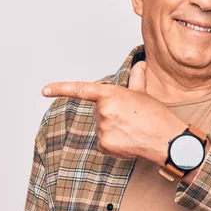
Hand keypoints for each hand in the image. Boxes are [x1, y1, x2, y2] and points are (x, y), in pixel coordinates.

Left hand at [41, 61, 185, 164]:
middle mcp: (103, 110)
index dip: (61, 89)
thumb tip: (139, 65)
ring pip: (100, 129)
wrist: (166, 138)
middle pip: (97, 113)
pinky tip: (129, 141)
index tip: (45, 90)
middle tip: (130, 118)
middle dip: (110, 115)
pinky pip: (103, 144)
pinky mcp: (105, 144)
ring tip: (132, 130)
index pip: (82, 90)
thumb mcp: (144, 94)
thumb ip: (136, 79)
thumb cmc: (156, 115)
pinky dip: (114, 144)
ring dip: (113, 130)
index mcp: (111, 94)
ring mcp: (103, 128)